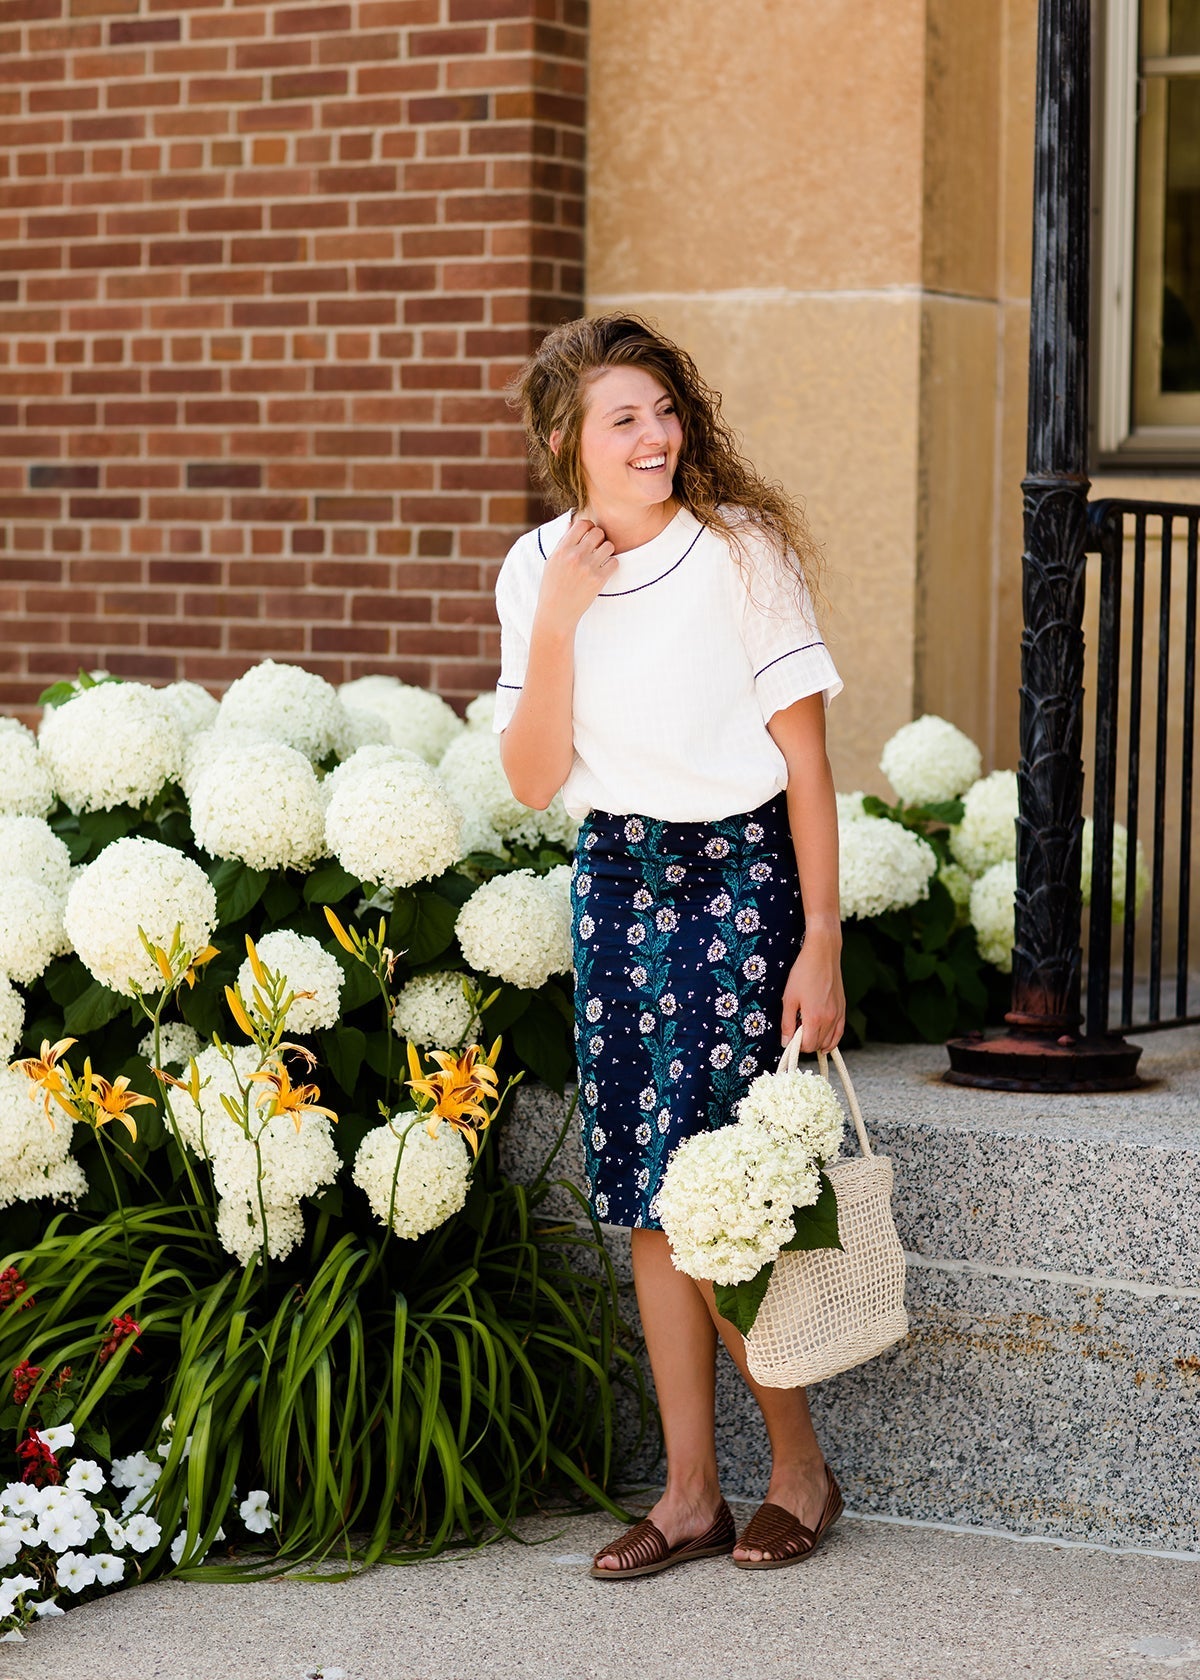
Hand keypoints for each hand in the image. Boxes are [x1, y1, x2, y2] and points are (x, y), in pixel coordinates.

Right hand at [534, 517, 616, 633]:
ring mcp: (587, 568)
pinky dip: (611, 565)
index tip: (588, 537)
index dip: (588, 528)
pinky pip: (615, 562)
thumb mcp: (552, 561)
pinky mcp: (598, 580)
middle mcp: (575, 556)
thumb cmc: (553, 586)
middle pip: (598, 532)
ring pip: (609, 546)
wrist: (556, 613)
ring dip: (607, 551)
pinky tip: (604, 571)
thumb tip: (572, 522)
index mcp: (562, 549)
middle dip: (599, 539)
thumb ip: (564, 542)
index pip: (582, 524)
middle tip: (596, 550)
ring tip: (600, 560)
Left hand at [780, 928, 844, 1054]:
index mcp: (815, 1017)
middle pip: (818, 1045)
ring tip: (807, 1031)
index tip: (790, 1037)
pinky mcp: (843, 1008)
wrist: (823, 954)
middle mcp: (830, 1019)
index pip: (807, 1045)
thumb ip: (787, 1023)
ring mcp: (839, 1014)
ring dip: (818, 1041)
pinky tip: (824, 1039)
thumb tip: (785, 1043)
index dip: (796, 1045)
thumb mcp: (789, 998)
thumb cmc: (803, 973)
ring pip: (830, 1041)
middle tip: (796, 1031)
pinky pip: (840, 1032)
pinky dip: (832, 1039)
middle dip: (806, 1043)